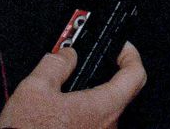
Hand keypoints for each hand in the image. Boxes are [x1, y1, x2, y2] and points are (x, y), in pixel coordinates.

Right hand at [0, 42, 145, 128]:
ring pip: (102, 112)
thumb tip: (66, 55)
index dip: (130, 55)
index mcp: (102, 108)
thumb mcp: (34, 89)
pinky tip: (59, 115)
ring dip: (87, 99)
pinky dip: (80, 116)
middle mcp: (107, 127)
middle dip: (100, 77)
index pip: (135, 75)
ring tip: (61, 94)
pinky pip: (92, 126)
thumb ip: (56, 64)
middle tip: (80, 68)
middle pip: (117, 93)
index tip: (120, 48)